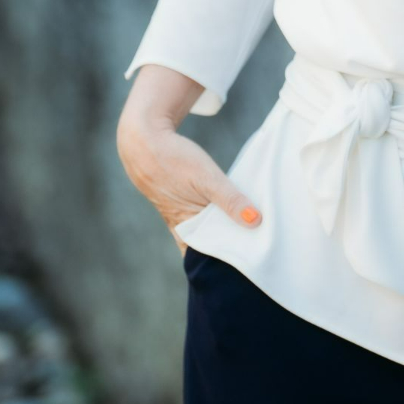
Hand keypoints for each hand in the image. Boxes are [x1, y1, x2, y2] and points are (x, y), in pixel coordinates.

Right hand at [116, 111, 262, 256]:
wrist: (145, 141)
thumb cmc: (174, 161)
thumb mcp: (208, 179)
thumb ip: (231, 201)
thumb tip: (255, 221)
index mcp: (187, 229)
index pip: (208, 259)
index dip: (228, 262)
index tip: (253, 262)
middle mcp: (182, 227)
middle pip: (210, 247)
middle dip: (231, 248)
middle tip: (258, 248)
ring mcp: (180, 214)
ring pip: (207, 231)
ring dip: (226, 230)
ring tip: (251, 230)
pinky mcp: (180, 201)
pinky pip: (202, 216)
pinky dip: (217, 216)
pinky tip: (232, 211)